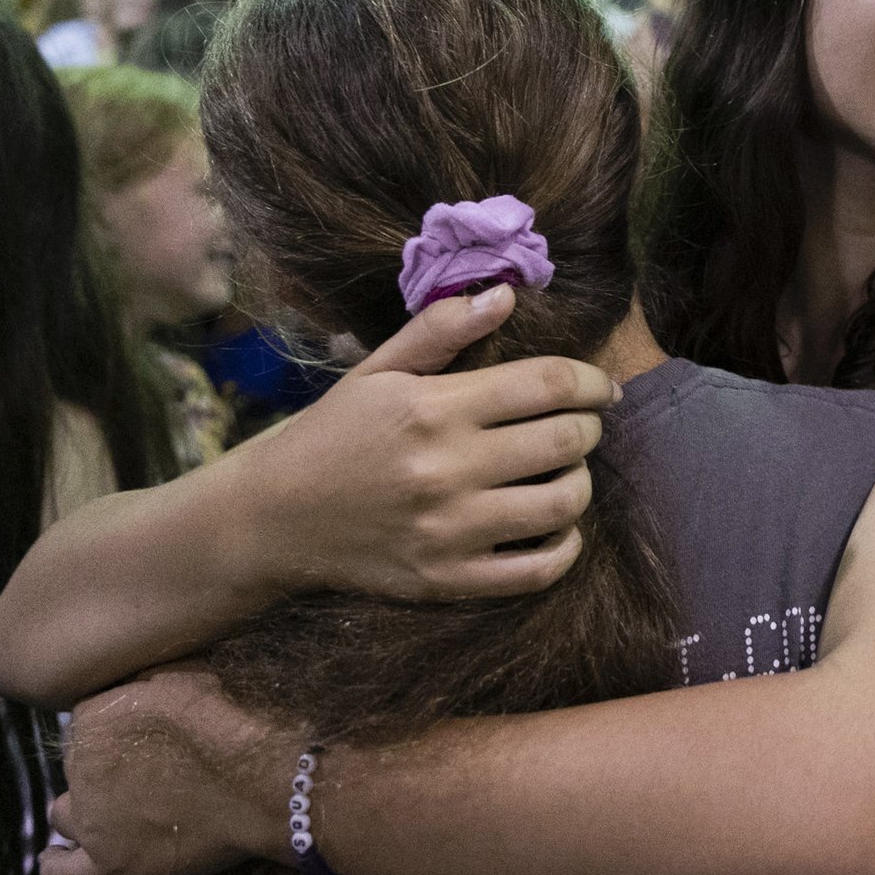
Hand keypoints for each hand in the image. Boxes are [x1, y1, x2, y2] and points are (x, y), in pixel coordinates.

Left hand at [42, 662, 290, 874]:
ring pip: (64, 814)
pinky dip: (54, 864)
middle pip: (77, 768)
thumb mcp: (187, 673)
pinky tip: (56, 857)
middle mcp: (79, 769)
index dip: (114, 728)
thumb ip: (146, 676)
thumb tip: (133, 675)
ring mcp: (91, 821)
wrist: (260, 782)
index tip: (138, 733)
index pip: (87, 722)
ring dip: (82, 809)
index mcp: (94, 719)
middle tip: (138, 771)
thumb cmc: (231, 723)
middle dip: (101, 767)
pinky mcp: (109, 866)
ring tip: (107, 811)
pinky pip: (60, 873)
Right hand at [229, 286, 617, 601]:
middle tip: (581, 425)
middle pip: (565, 441)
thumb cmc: (333, 435)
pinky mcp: (446, 580)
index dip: (592, 382)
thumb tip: (506, 294)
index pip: (548, 384)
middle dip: (589, 427)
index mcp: (433, 409)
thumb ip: (441, 330)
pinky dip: (564, 547)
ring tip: (564, 470)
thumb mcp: (378, 372)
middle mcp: (445, 469)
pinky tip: (555, 526)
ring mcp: (448, 531)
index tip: (602, 387)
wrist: (272, 520)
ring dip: (580, 482)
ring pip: (562, 504)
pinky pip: (537, 571)